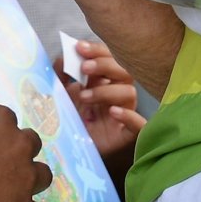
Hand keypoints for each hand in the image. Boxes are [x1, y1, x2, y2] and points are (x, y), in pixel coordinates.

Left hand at [62, 42, 144, 160]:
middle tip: (84, 68)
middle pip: (124, 71)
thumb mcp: (60, 95)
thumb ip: (61, 75)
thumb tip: (64, 56)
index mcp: (104, 80)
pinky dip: (129, 115)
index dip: (97, 50)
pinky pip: (140, 123)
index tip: (80, 48)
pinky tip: (113, 112)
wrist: (69, 153)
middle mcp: (117, 94)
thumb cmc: (68, 120)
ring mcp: (124, 113)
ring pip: (129, 93)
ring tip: (84, 97)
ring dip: (107, 90)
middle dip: (103, 65)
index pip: (110, 58)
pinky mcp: (127, 134)